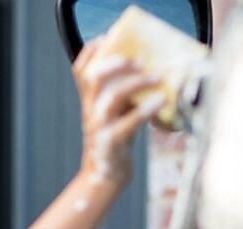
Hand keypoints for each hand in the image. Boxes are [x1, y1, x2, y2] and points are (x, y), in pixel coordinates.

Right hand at [72, 36, 163, 184]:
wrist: (105, 177)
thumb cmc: (116, 140)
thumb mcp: (116, 112)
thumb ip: (124, 93)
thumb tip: (152, 69)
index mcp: (89, 101)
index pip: (80, 69)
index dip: (92, 50)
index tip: (109, 37)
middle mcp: (90, 111)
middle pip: (93, 78)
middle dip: (115, 63)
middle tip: (139, 60)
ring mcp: (99, 127)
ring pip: (111, 98)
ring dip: (135, 84)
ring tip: (157, 77)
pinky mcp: (112, 143)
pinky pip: (128, 123)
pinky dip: (146, 110)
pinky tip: (161, 100)